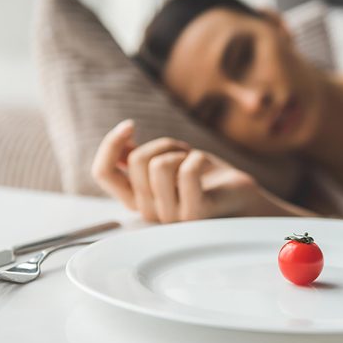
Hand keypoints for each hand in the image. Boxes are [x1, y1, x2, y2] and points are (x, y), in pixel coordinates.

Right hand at [91, 120, 263, 222]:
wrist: (240, 196)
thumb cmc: (204, 177)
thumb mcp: (168, 160)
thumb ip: (141, 158)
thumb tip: (119, 144)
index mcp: (136, 199)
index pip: (103, 173)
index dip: (111, 144)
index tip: (130, 125)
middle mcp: (148, 212)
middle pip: (137, 161)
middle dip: (163, 144)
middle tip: (183, 154)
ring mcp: (171, 216)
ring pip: (159, 165)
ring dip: (180, 152)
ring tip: (194, 162)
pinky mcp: (195, 213)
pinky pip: (187, 173)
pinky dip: (198, 158)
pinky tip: (205, 165)